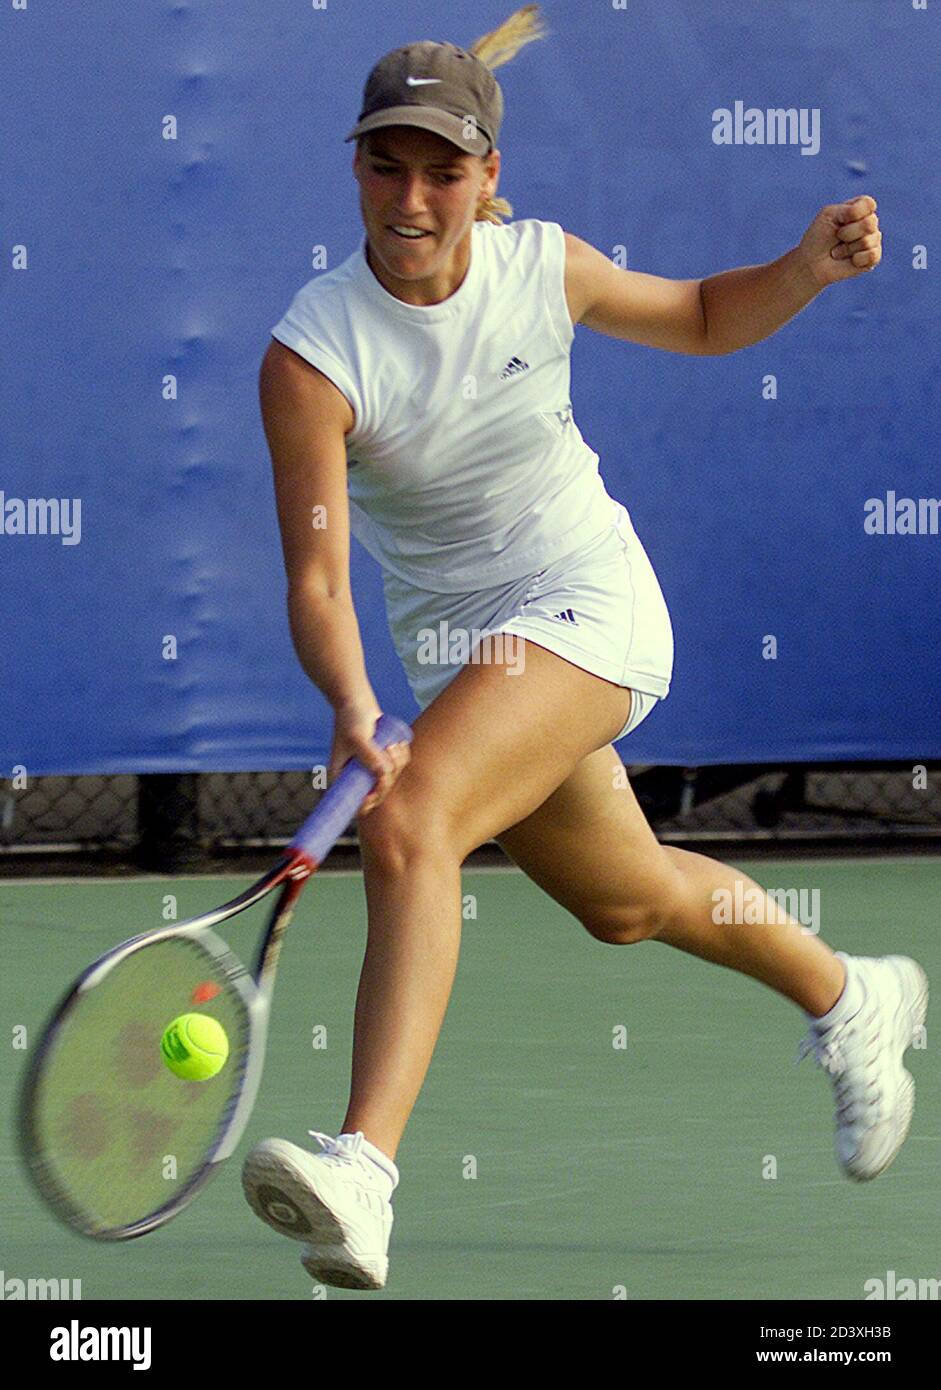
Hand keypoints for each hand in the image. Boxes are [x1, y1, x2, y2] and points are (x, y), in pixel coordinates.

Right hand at [328, 702, 410, 816]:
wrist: (358, 704)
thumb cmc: (351, 720)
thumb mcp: (358, 738)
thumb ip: (370, 756)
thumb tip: (383, 773)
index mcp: (342, 778)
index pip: (355, 803)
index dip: (367, 803)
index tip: (375, 792)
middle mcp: (357, 777)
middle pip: (380, 791)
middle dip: (388, 773)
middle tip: (388, 750)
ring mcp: (371, 770)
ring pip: (393, 778)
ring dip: (396, 761)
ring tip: (389, 744)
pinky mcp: (384, 760)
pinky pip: (400, 766)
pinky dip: (402, 755)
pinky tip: (396, 743)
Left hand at [797, 195, 882, 287]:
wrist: (812, 264)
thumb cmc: (819, 238)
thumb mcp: (829, 215)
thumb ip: (849, 210)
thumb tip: (871, 221)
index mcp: (861, 208)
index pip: (869, 204)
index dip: (853, 213)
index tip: (838, 220)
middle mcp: (870, 222)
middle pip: (869, 224)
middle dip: (847, 233)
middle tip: (837, 238)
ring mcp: (873, 240)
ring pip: (867, 241)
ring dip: (847, 249)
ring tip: (839, 251)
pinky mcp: (874, 258)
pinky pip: (871, 256)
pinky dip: (855, 260)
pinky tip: (850, 261)